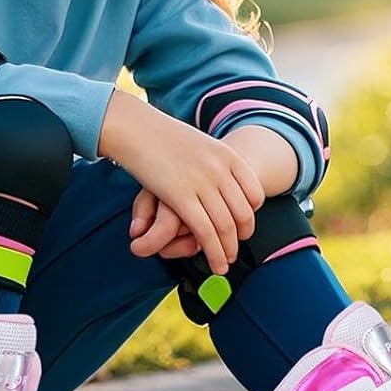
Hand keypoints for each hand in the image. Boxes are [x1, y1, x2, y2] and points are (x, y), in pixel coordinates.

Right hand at [101, 94, 264, 274]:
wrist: (136, 127)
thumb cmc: (162, 136)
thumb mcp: (199, 143)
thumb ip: (214, 161)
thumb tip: (221, 176)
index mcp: (228, 155)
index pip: (255, 193)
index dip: (251, 215)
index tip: (243, 226)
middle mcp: (220, 170)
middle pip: (242, 214)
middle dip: (240, 237)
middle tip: (234, 249)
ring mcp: (202, 183)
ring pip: (225, 227)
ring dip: (228, 250)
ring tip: (225, 263)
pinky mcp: (181, 197)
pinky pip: (205, 231)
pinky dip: (213, 252)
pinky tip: (215, 263)